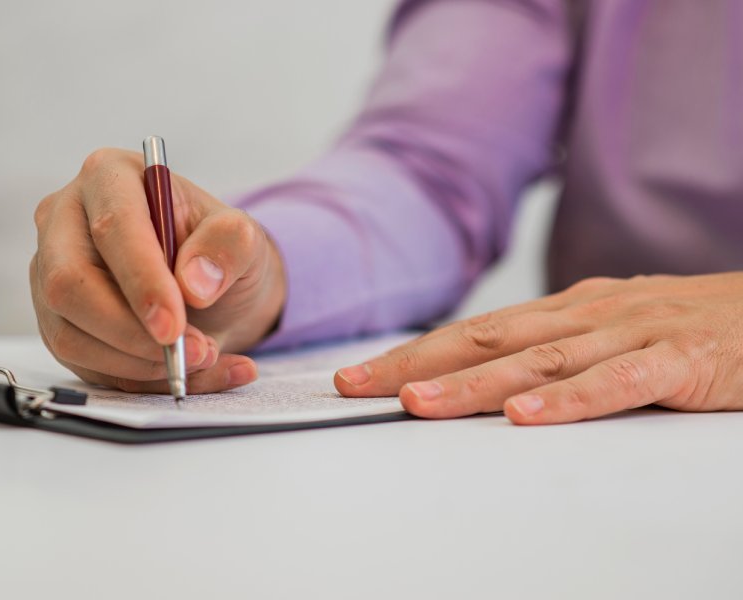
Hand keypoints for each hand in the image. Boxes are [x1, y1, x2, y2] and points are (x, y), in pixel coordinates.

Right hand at [30, 148, 285, 392]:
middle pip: (70, 286)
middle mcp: (66, 221)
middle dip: (133, 333)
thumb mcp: (244, 239)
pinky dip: (144, 382)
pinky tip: (193, 375)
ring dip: (141, 363)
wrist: (214, 285)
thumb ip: (228, 245)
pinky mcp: (60, 322)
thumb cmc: (219, 250)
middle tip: (195, 353)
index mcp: (109, 177)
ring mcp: (53, 274)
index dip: (141, 281)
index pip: (112, 228)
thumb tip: (195, 283)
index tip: (175, 326)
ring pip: (71, 334)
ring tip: (205, 358)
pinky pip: (86, 366)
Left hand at [334, 273, 742, 423]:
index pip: (475, 332)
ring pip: (538, 360)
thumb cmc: (696, 326)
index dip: (413, 353)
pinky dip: (569, 401)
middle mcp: (589, 313)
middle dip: (415, 364)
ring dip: (472, 383)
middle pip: (486, 340)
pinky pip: (617, 384)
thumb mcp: (616, 332)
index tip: (360, 377)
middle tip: (355, 386)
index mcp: (570, 308)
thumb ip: (561, 350)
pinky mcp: (680, 361)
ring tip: (417, 402)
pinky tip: (525, 418)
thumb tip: (499, 380)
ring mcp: (632, 334)